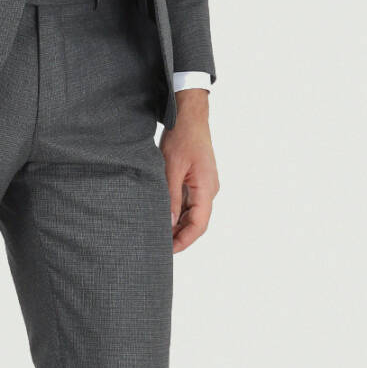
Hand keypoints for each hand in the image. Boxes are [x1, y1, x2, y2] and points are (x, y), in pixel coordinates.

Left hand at [160, 92, 218, 252]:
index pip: (199, 225)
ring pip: (193, 214)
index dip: (184, 241)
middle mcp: (209, 190)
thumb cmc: (182, 137)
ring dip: (177, 225)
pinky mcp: (197, 180)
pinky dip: (177, 212)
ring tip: (158, 234)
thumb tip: (168, 222)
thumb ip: (170, 197)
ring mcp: (204, 186)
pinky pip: (190, 203)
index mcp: (207, 189)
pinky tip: (163, 216)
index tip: (167, 251)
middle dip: (179, 237)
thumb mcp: (171, 168)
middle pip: (197, 223)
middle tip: (158, 246)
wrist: (190, 116)